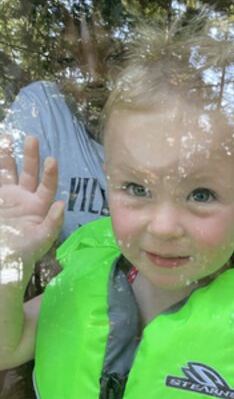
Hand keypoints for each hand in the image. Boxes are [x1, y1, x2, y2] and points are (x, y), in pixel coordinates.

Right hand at [0, 135, 63, 276]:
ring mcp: (8, 197)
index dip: (50, 174)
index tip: (51, 160)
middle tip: (32, 138)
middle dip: (31, 156)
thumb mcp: (41, 240)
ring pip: (8, 172)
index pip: (47, 186)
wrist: (3, 260)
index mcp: (39, 207)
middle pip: (29, 173)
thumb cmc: (24, 253)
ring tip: (6, 138)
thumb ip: (53, 223)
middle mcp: (24, 198)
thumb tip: (62, 203)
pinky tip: (0, 152)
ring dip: (7, 156)